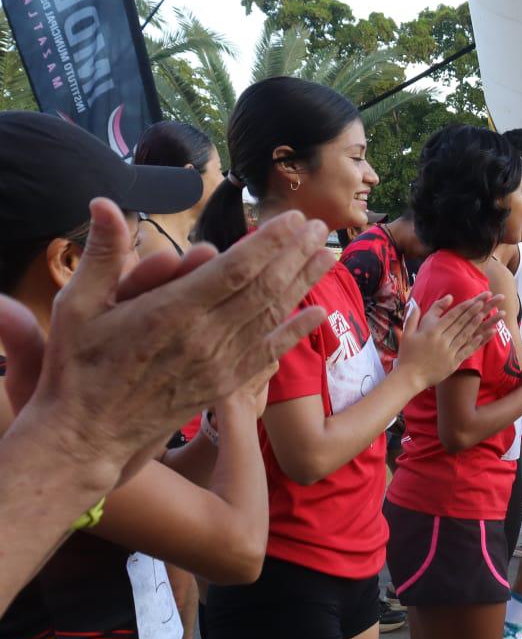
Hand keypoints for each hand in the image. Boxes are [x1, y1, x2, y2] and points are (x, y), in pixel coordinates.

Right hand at [0, 199, 332, 487]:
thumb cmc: (77, 366)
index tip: (292, 219)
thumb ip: (100, 255)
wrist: (88, 435)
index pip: (235, 269)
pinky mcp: (225, 385)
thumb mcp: (77, 305)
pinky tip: (317, 313)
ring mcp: (220, 364)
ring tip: (327, 256)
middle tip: (320, 227)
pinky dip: (294, 331)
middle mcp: (205, 338)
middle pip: (264, 288)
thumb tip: (102, 202)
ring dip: (302, 283)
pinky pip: (268, 352)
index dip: (269, 242)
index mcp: (172, 311)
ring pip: (271, 316)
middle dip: (295, 254)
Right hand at [396, 292, 504, 389]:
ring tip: (485, 315)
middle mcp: (442, 340)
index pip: (451, 316)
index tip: (474, 300)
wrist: (409, 377)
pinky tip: (484, 335)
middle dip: (473, 311)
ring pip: (465, 335)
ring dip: (476, 324)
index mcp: (431, 332)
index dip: (464, 307)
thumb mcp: (408, 332)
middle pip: (461, 323)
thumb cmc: (407, 354)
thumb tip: (417, 303)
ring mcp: (449, 352)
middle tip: (485, 302)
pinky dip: (476, 343)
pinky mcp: (453, 363)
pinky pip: (466, 351)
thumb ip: (413, 316)